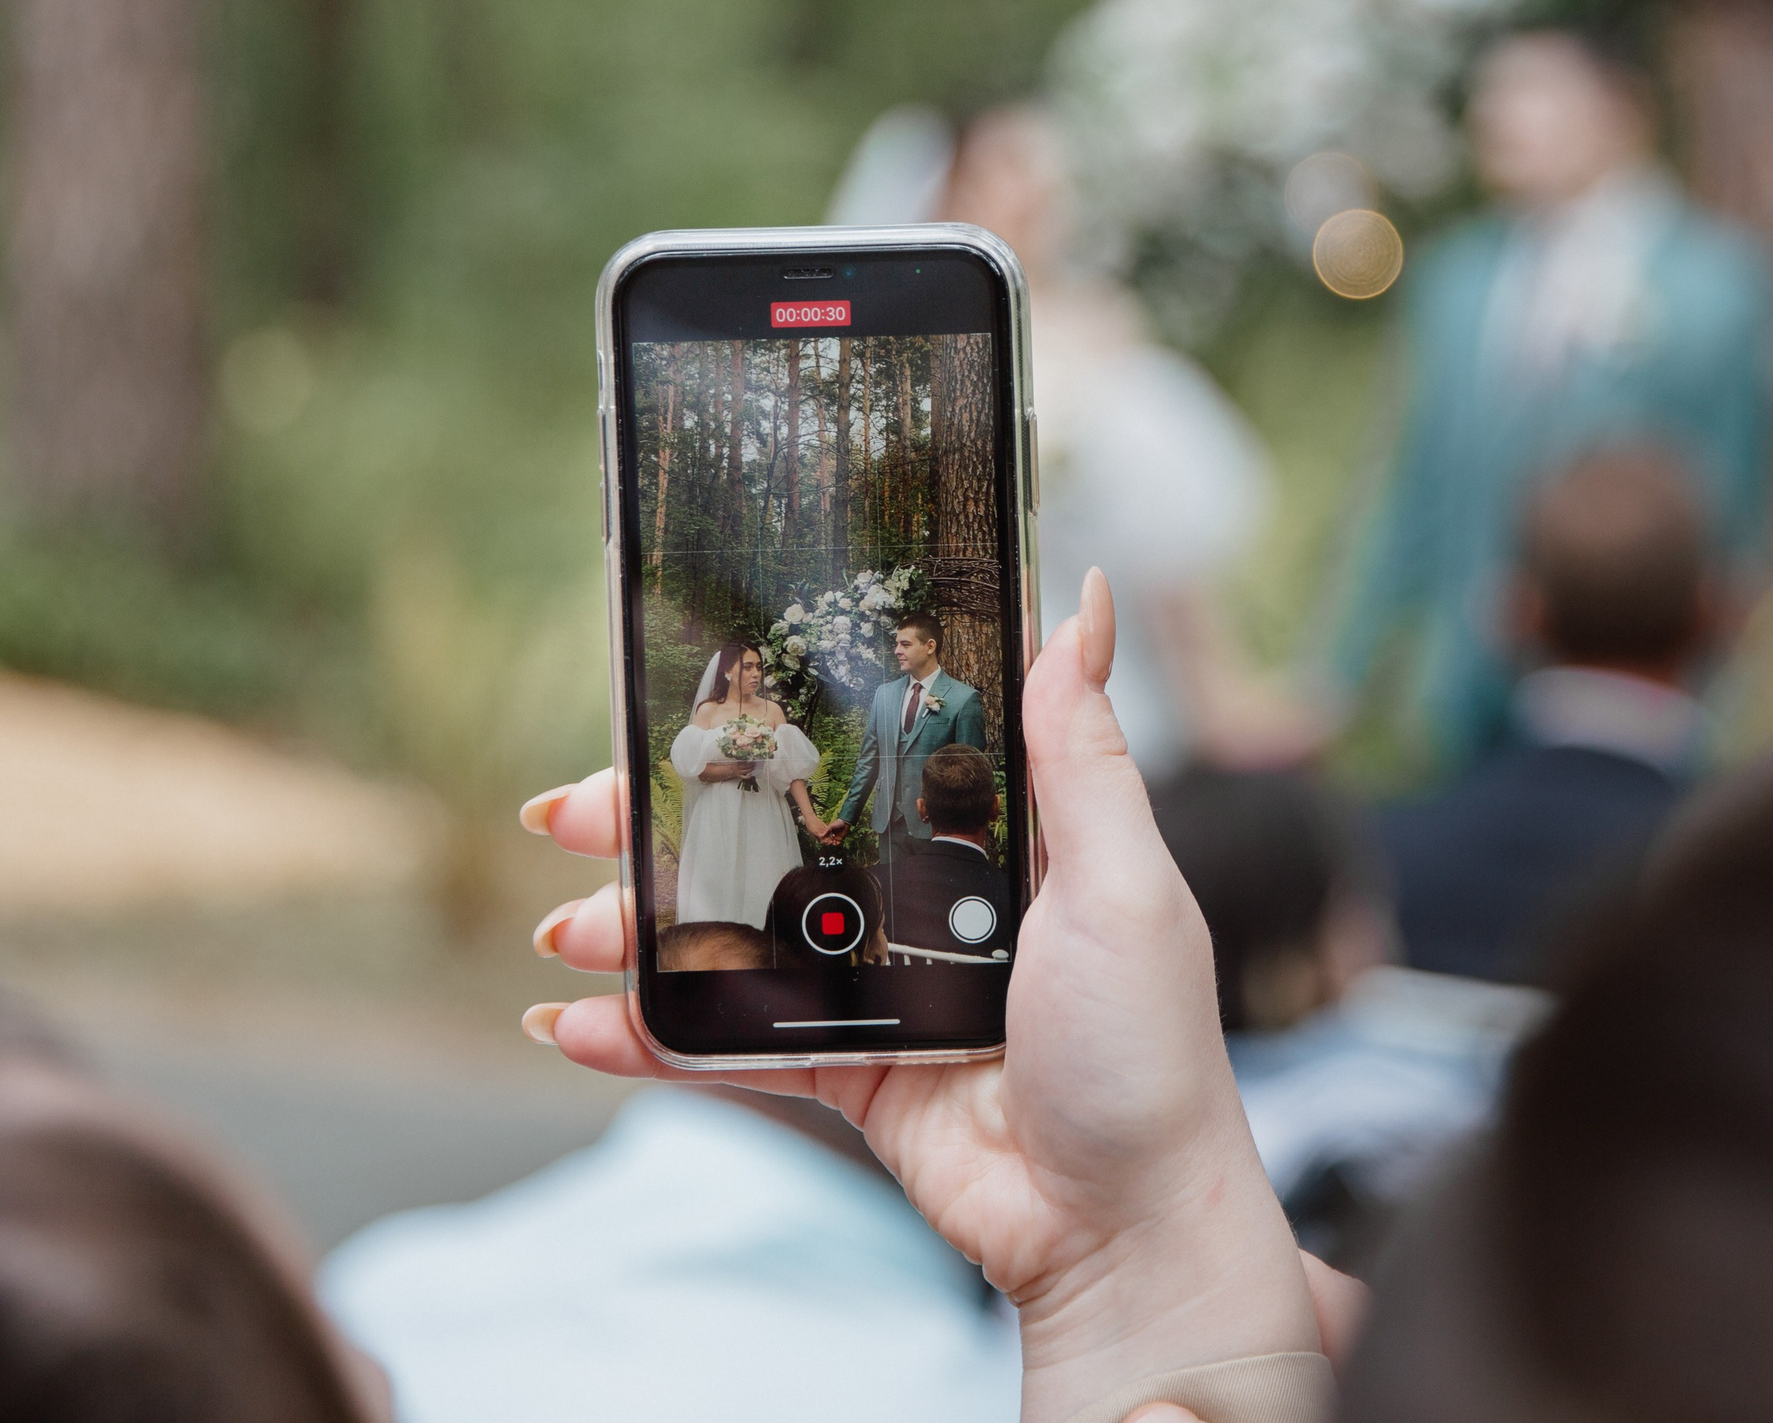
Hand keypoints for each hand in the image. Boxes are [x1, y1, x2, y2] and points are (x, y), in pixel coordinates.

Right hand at [517, 569, 1317, 1422]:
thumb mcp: (1123, 884)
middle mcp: (932, 898)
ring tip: (569, 928)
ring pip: (737, 933)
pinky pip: (734, 1044)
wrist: (1122, 1227)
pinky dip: (652, 1037)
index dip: (777, 721)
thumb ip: (1083, 755)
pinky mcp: (853, 1070)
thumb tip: (1088, 603)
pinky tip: (576, 1025)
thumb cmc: (1145, 1050)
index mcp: (1000, 836)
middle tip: (571, 810)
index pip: (870, 750)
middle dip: (669, 821)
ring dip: (640, 927)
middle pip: (776, 835)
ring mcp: (884, 987)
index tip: (684, 689)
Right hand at [817, 821, 847, 844]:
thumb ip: (826, 831)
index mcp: (829, 832)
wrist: (845, 823)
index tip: (826, 841)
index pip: (826, 837)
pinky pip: (838, 842)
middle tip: (831, 842)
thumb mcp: (831, 826)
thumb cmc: (837, 823)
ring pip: (834, 842)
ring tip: (834, 843)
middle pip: (830, 840)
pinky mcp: (840, 838)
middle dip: (830, 842)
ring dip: (834, 843)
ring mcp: (836, 836)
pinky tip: (838, 842)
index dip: (826, 840)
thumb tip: (821, 836)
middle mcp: (832, 835)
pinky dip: (838, 843)